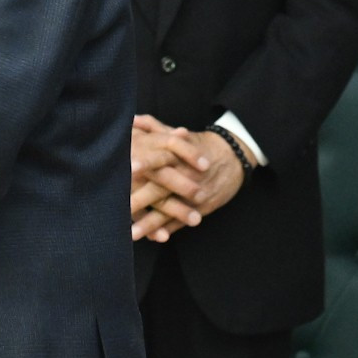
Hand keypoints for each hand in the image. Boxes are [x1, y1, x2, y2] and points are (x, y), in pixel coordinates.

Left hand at [129, 115, 249, 240]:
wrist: (235, 157)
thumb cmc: (199, 145)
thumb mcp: (178, 136)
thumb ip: (154, 128)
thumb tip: (132, 119)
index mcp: (177, 156)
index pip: (160, 158)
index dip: (145, 162)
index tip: (127, 168)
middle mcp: (184, 175)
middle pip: (162, 188)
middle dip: (142, 198)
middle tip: (122, 208)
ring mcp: (193, 194)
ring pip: (169, 210)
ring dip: (151, 223)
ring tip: (131, 234)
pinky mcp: (200, 208)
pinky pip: (182, 221)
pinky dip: (168, 230)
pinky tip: (152, 238)